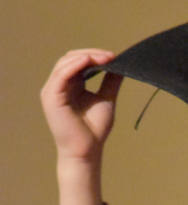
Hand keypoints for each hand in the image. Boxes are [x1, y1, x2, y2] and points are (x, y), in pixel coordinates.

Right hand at [41, 49, 122, 204]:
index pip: (79, 62)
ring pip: (65, 63)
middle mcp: (59, 85)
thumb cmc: (95, 130)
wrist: (88, 150)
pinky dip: (75, 65)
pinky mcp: (51, 96)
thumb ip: (110, 82)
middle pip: (71, 58)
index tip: (114, 56)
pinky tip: (89, 62)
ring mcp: (53, 90)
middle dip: (92, 54)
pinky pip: (61, 75)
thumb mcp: (106, 99)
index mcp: (71, 85)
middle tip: (111, 56)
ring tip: (104, 57)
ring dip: (85, 57)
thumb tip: (119, 66)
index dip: (95, 56)